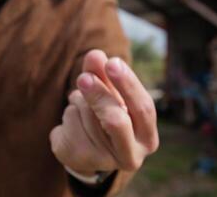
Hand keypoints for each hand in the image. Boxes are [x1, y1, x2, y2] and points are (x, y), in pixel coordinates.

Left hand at [49, 50, 158, 174]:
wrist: (90, 149)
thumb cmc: (108, 115)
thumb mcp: (112, 94)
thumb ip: (105, 75)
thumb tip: (95, 54)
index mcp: (147, 137)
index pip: (143, 108)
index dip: (128, 84)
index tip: (112, 62)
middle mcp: (131, 155)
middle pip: (116, 120)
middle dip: (99, 94)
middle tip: (84, 77)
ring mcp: (103, 161)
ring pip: (87, 117)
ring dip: (80, 101)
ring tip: (83, 104)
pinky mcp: (78, 159)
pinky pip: (70, 123)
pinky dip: (69, 112)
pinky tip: (73, 119)